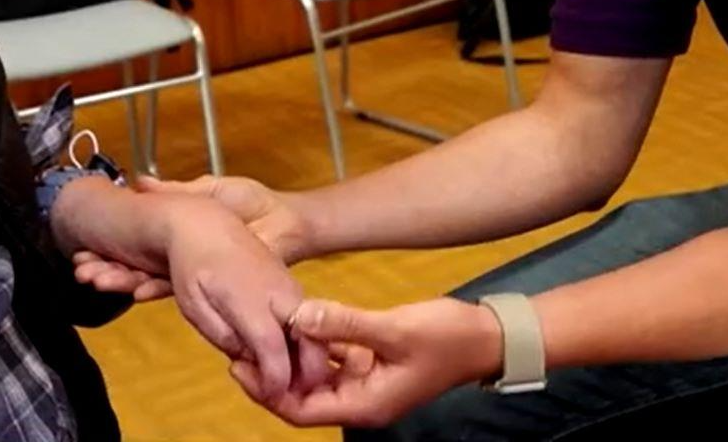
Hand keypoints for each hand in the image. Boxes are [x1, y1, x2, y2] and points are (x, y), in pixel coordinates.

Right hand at [71, 174, 312, 302]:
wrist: (287, 222)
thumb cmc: (255, 204)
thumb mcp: (212, 190)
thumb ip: (176, 191)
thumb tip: (141, 181)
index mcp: (179, 237)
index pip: (137, 247)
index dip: (111, 250)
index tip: (84, 250)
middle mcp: (182, 260)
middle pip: (137, 267)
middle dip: (108, 269)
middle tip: (82, 269)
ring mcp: (196, 276)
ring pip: (151, 281)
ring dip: (122, 282)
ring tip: (95, 279)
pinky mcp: (213, 289)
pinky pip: (179, 292)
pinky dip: (155, 290)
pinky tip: (134, 290)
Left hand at [148, 193, 331, 397]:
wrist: (206, 221)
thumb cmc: (194, 263)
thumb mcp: (194, 305)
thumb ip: (222, 335)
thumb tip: (247, 357)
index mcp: (249, 298)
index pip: (272, 347)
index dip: (276, 378)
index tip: (273, 396)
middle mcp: (277, 292)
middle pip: (309, 339)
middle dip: (307, 373)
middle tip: (286, 390)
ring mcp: (289, 286)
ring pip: (313, 330)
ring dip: (306, 358)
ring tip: (280, 374)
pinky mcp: (291, 285)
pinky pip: (306, 319)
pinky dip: (302, 342)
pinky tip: (280, 352)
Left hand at [231, 297, 504, 428]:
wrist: (488, 337)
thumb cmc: (449, 338)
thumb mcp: (394, 328)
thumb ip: (344, 323)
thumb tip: (298, 316)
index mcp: (365, 405)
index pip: (300, 411)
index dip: (266, 391)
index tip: (240, 363)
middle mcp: (362, 401)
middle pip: (301, 397)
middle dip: (271, 375)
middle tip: (239, 344)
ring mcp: (368, 384)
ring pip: (315, 377)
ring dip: (290, 358)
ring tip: (260, 331)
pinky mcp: (374, 364)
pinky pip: (334, 360)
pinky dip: (314, 345)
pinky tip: (297, 321)